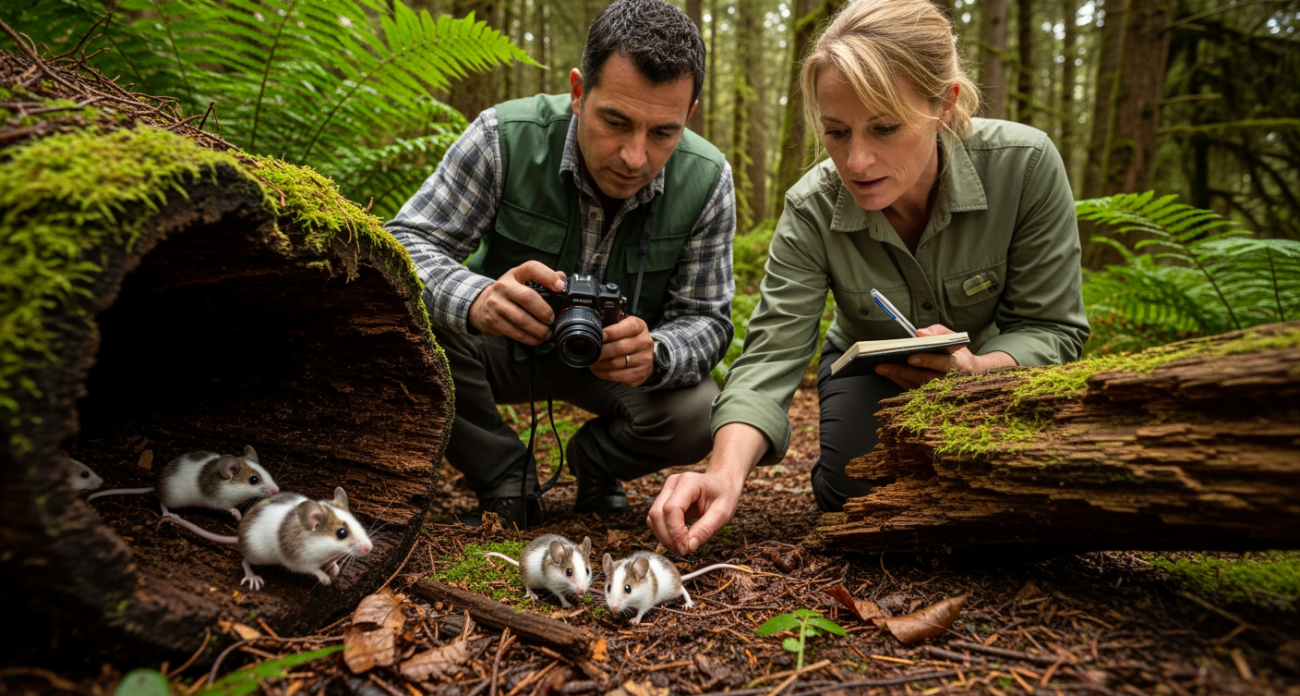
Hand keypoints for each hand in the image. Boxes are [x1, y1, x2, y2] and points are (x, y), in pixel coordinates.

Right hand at [467, 261, 565, 344]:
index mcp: (515, 274)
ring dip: (538, 330)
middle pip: (528, 297)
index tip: (560, 287)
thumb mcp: (520, 280)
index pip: (532, 268)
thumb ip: (541, 278)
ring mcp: (496, 303)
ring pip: (521, 319)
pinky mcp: (492, 320)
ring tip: (546, 333)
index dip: (548, 276)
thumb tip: (562, 277)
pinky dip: (528, 338)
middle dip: (544, 311)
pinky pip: (514, 332)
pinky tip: (536, 339)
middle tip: (552, 319)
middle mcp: (503, 286)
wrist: (479, 304)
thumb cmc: (507, 293)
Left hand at [589, 314, 653, 387]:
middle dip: (601, 351)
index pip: (626, 328)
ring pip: (616, 363)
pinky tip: (597, 370)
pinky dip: (603, 373)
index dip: (610, 333)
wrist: (644, 356)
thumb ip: (611, 326)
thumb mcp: (624, 327)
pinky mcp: (639, 374)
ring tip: (591, 361)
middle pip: (619, 348)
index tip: (597, 336)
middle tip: (589, 352)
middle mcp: (644, 342)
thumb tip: (594, 331)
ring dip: (599, 363)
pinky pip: (616, 375)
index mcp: (640, 327)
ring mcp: (644, 359)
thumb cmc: (629, 339)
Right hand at [647, 423, 764, 554]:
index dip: (675, 532)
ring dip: (664, 537)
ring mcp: (666, 490)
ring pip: (653, 518)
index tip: (686, 548)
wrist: (722, 483)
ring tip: (682, 546)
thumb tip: (689, 547)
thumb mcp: (723, 513)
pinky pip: (656, 519)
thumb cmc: (724, 494)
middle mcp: (673, 483)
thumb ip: (705, 529)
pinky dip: (664, 532)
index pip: (672, 509)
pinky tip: (678, 539)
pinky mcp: (664, 499)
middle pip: (657, 513)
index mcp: (689, 482)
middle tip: (684, 550)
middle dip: (667, 537)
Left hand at [874, 324, 1015, 389]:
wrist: (973, 376)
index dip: (927, 360)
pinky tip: (888, 373)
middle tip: (882, 364)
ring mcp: (942, 393)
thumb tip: (920, 333)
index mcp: (962, 365)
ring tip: (880, 367)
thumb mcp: (954, 338)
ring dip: (897, 377)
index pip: (944, 364)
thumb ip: (939, 332)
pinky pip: (914, 391)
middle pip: (925, 377)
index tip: (910, 357)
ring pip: (917, 386)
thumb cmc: (959, 354)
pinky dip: (900, 382)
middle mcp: (953, 382)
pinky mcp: (933, 399)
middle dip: (902, 371)